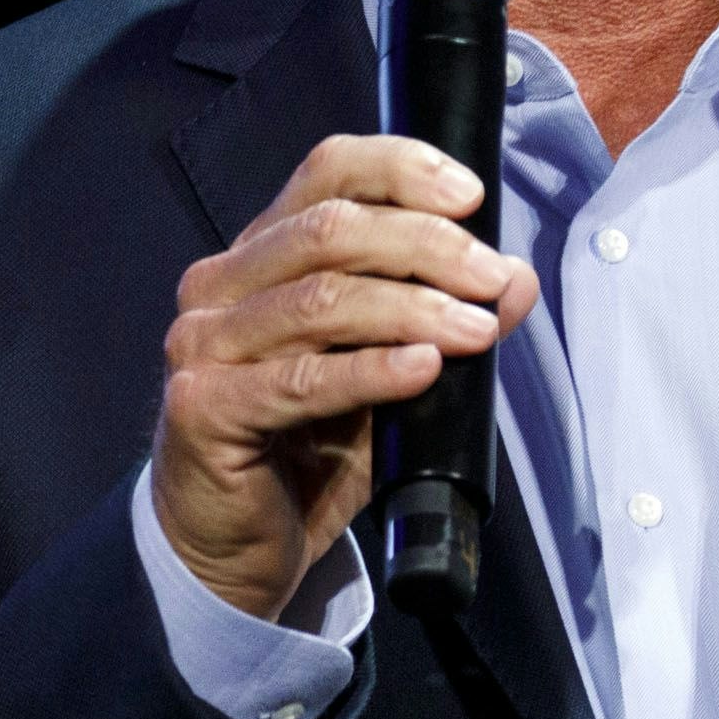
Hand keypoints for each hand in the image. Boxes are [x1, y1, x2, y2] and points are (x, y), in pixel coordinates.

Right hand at [156, 135, 537, 619]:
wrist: (235, 549)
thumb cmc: (307, 453)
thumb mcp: (387, 376)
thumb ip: (442, 320)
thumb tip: (515, 281)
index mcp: (259, 255)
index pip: (328, 172)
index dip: (401, 169)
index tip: (472, 196)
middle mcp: (219, 286)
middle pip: (331, 230)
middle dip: (427, 246)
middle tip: (493, 278)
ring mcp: (202, 345)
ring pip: (321, 300)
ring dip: (413, 308)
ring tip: (477, 328)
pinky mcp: (203, 407)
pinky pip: (302, 379)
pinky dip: (371, 370)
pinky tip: (422, 368)